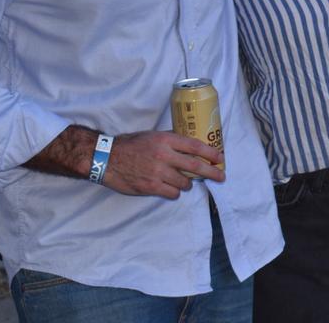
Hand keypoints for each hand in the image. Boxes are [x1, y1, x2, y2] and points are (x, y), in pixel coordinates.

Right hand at [103, 130, 224, 198]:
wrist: (107, 159)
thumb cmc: (130, 146)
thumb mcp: (152, 136)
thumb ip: (171, 140)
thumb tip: (191, 144)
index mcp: (165, 140)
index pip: (194, 146)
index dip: (210, 153)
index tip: (220, 158)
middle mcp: (163, 155)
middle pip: (195, 166)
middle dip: (211, 172)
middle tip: (221, 176)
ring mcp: (157, 172)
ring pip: (184, 182)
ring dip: (187, 183)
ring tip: (183, 181)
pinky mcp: (150, 187)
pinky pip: (172, 193)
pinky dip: (174, 192)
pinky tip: (170, 188)